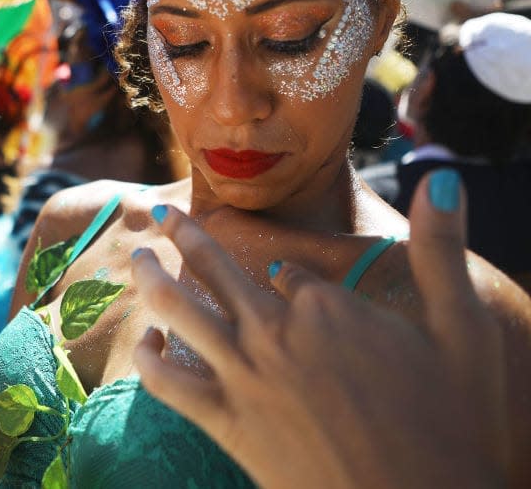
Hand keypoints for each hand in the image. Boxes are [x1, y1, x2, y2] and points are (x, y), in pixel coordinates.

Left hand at [133, 169, 506, 488]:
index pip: (291, 272)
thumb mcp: (462, 328)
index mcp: (324, 305)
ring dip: (152, 276)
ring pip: (179, 309)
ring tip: (138, 255)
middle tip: (161, 213)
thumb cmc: (450, 423)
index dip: (292, 276)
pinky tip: (148, 341)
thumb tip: (442, 178)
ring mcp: (244, 376)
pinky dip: (148, 358)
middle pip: (216, 270)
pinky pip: (167, 383)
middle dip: (184, 234)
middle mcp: (274, 332)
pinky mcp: (225, 422)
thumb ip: (442, 250)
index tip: (291, 279)